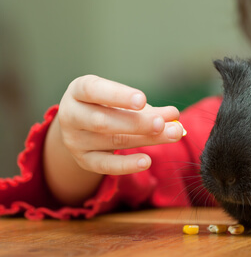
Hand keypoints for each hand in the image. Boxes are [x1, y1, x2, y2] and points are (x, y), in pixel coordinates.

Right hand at [56, 75, 184, 174]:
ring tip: (173, 134)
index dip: (118, 96)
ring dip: (146, 139)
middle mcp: (71, 115)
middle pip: (103, 121)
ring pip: (112, 141)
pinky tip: (146, 161)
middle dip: (137, 122)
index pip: (94, 90)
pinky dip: (126, 165)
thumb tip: (174, 115)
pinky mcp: (83, 160)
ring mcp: (75, 140)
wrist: (82, 126)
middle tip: (163, 122)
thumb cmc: (107, 105)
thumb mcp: (122, 100)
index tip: (143, 99)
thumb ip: (147, 108)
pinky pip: (105, 166)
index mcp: (78, 91)